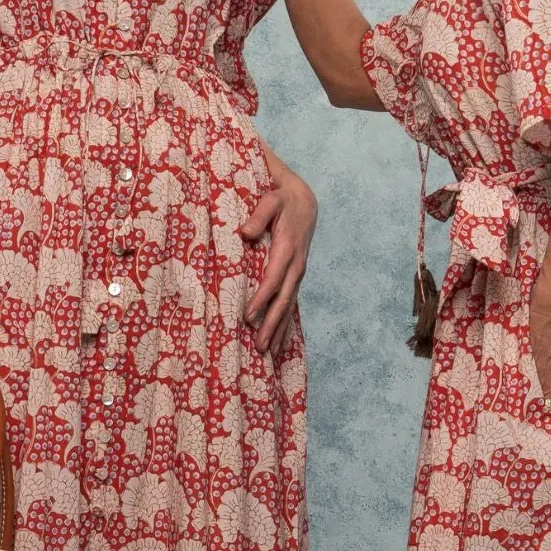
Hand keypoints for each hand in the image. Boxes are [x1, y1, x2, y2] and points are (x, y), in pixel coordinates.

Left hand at [242, 160, 316, 355]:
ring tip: (269, 352)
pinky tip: (278, 340)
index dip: (262, 298)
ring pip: (289, 305)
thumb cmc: (282, 198)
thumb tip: (245, 233)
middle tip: (260, 347)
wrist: (304, 200)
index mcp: (287, 248)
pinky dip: (284, 322)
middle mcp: (296, 264)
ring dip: (279, 329)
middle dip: (272, 324)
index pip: (274, 278)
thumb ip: (258, 215)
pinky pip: (290, 302)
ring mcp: (298, 272)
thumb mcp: (271, 199)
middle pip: (284, 299)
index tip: (248, 316)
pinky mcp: (296, 276)